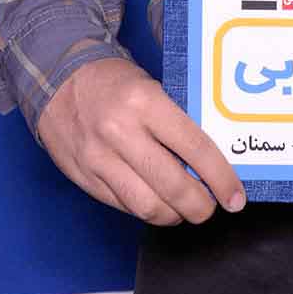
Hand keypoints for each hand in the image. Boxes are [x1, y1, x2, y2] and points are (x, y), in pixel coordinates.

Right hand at [37, 57, 245, 225]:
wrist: (57, 78)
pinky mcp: (84, 177)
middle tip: (211, 207)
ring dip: (173, 215)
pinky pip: (122, 206)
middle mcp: (121, 132)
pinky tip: (157, 203)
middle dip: (200, 206)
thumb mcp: (151, 86)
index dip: (221, 178)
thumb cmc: (114, 81)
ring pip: (146, 206)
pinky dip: (145, 211)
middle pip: (172, 186)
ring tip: (184, 209)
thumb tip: (211, 159)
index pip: (195, 148)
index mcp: (145, 102)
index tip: (235, 196)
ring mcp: (99, 159)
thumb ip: (176, 121)